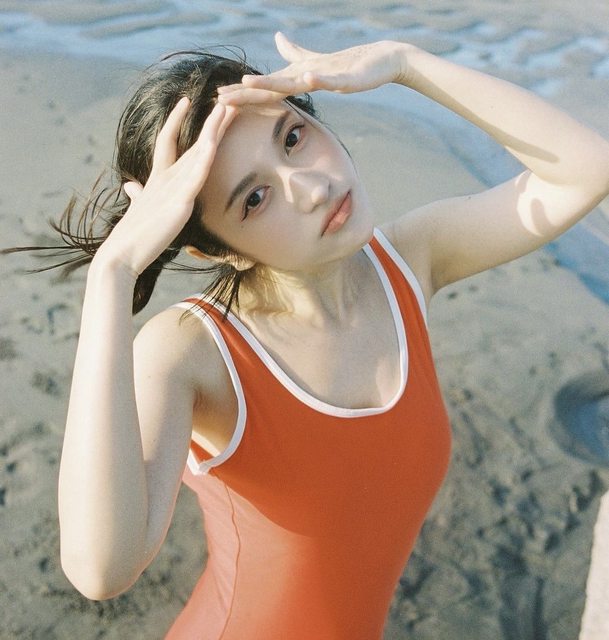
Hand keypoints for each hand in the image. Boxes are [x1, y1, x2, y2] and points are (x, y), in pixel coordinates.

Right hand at [95, 98, 236, 276]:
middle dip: (210, 122)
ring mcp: (172, 188)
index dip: (176, 120)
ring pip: (197, 153)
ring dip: (214, 130)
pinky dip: (205, 159)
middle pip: (191, 142)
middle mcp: (165, 177)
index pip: (167, 140)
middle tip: (226, 100)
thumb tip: (130, 187)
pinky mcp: (179, 203)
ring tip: (228, 108)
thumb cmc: (132, 236)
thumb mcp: (139, 209)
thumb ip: (138, 195)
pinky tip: (214, 142)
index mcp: (157, 178)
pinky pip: (196, 177)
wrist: (122, 254)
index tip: (185, 101)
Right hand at [217, 33, 405, 105]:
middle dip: (247, 94)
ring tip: (249, 83)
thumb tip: (277, 37)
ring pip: (294, 85)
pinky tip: (307, 76)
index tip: (220, 96)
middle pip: (272, 89)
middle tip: (222, 100)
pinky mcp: (347, 81)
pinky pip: (331, 81)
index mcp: (299, 79)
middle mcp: (308, 83)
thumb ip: (295, 51)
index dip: (244, 91)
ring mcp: (326, 82)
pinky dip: (318, 79)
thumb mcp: (316, 57)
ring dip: (272, 84)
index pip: (267, 85)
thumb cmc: (351, 63)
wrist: (383, 64)